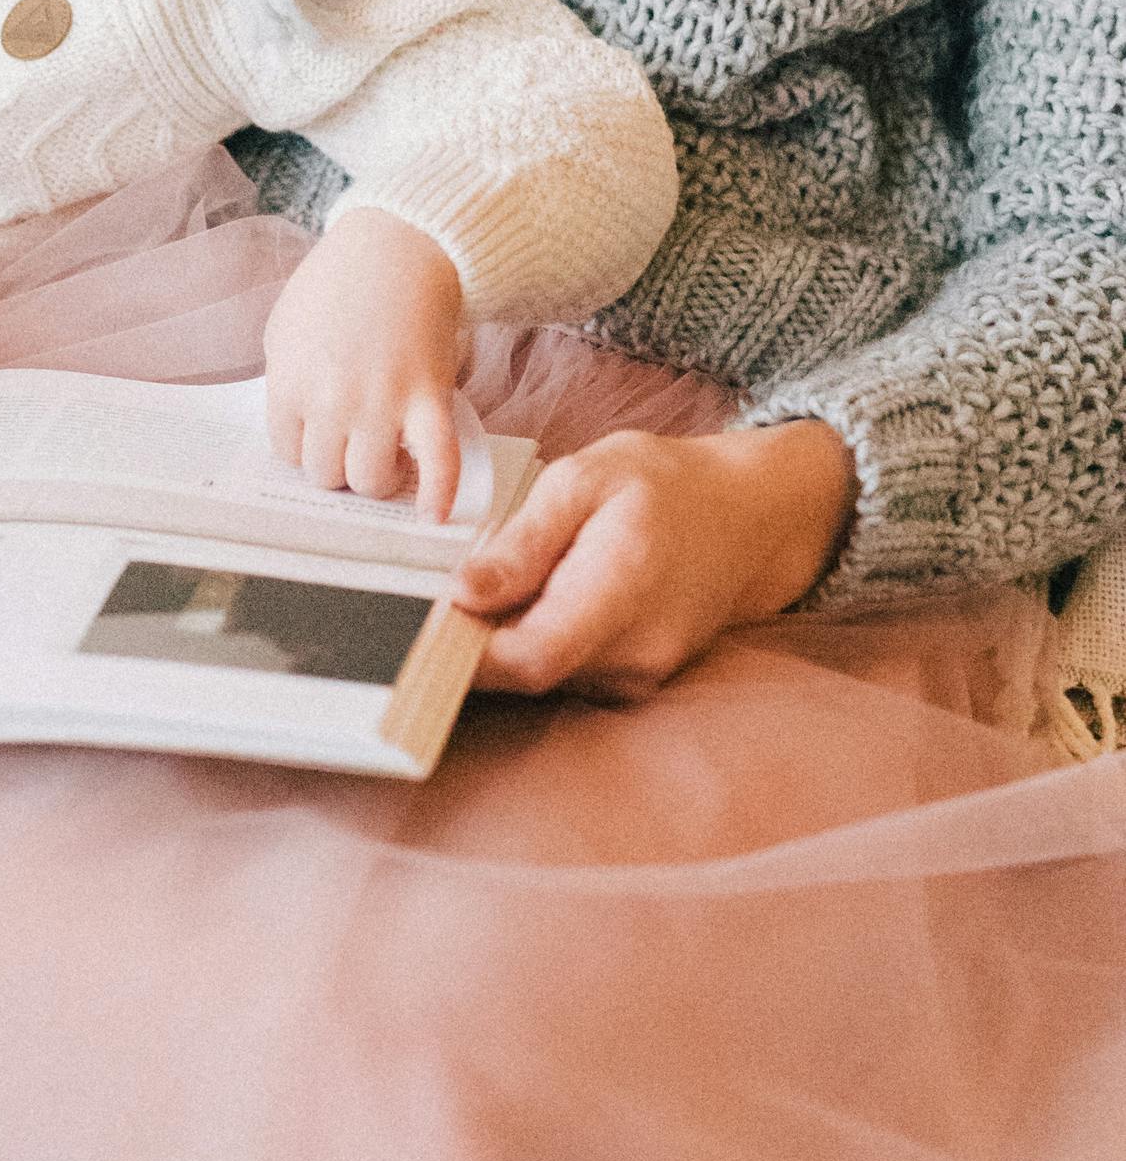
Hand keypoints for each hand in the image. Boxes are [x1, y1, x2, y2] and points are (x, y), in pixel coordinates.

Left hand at [260, 206, 467, 517]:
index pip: (288, 452)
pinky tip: (435, 513)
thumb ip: (285, 380)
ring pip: (372, 480)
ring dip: (380, 478)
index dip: (307, 449)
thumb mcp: (286, 325)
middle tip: (356, 447)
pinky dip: (439, 494)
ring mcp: (381, 402)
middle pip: (326, 474)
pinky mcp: (429, 399)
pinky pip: (437, 462)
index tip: (322, 440)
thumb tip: (294, 428)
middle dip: (340, 466)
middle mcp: (330, 400)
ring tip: (391, 459)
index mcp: (290, 380)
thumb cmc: (340, 283)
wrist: (399, 247)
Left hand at [454, 417, 857, 701]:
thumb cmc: (662, 485)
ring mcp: (642, 673)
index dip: (464, 659)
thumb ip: (524, 542)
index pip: (528, 658)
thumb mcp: (584, 481)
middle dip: (473, 645)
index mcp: (619, 590)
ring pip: (545, 674)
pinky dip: (539, 642)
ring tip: (487, 588)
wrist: (746, 516)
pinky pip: (569, 672)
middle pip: (528, 673)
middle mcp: (635, 650)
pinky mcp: (639, 680)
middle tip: (426, 604)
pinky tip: (531, 601)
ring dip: (506, 642)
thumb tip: (462, 594)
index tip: (413, 634)